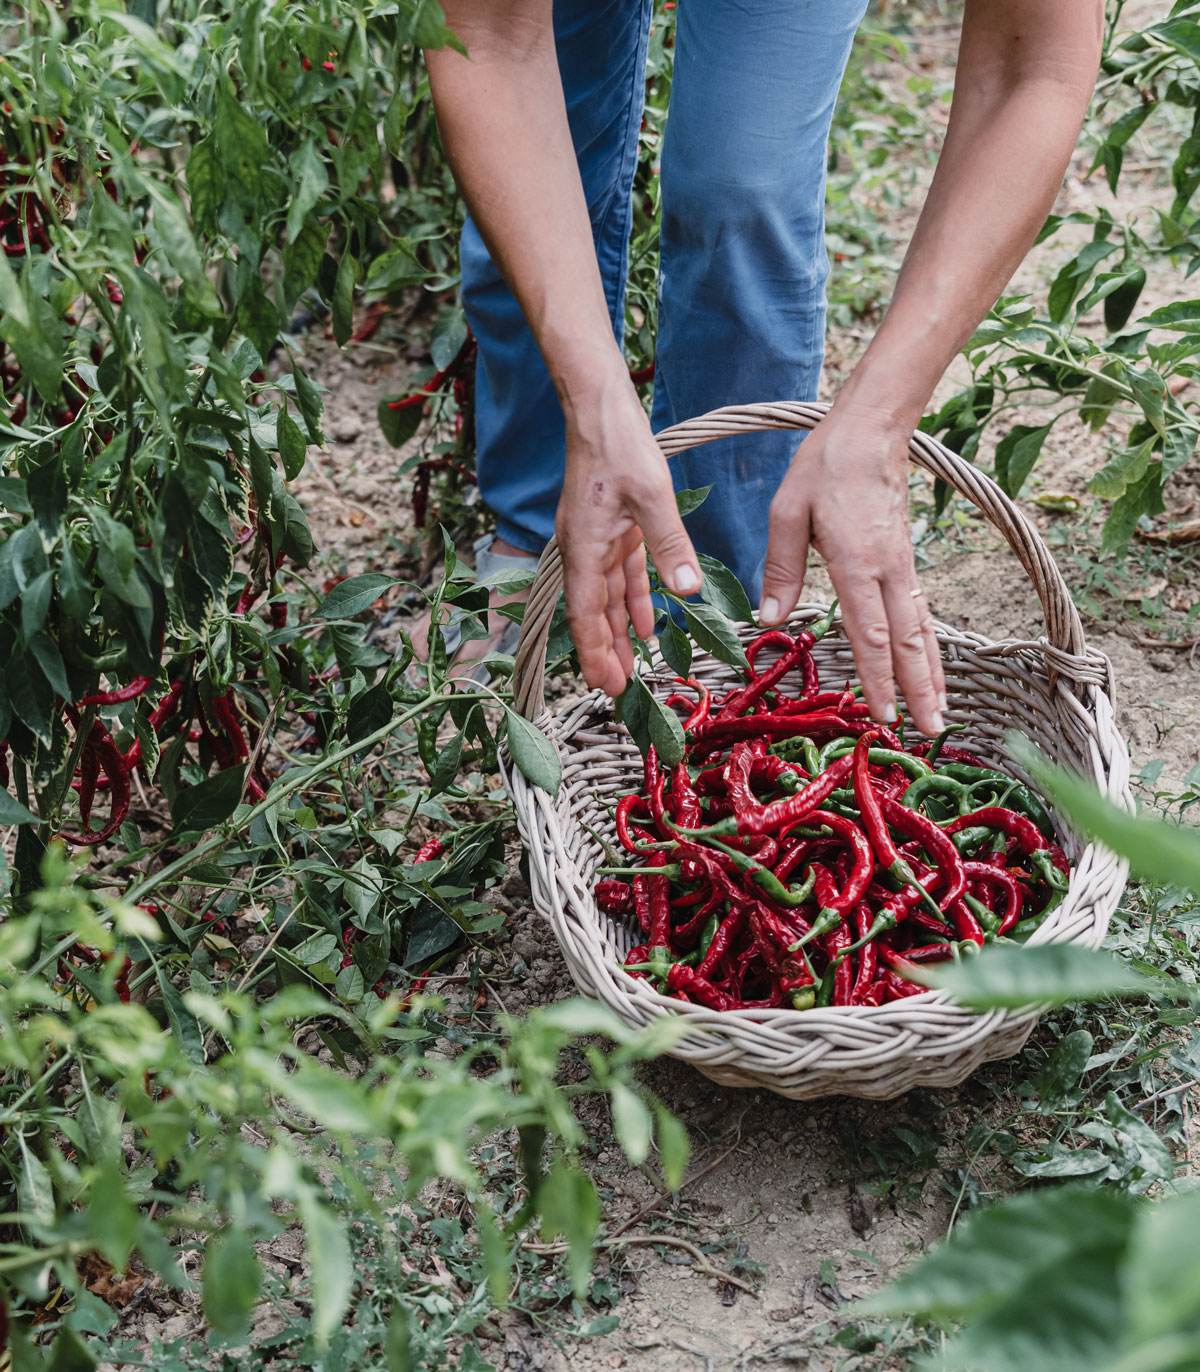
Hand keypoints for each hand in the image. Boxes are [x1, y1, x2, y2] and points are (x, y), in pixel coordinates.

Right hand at [557, 371, 700, 696]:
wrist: (599, 406)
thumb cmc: (618, 444)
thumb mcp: (651, 495)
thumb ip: (669, 544)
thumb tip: (688, 589)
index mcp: (583, 547)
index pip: (587, 614)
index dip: (595, 652)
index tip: (605, 685)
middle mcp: (583, 549)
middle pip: (593, 613)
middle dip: (604, 652)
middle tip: (617, 691)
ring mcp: (595, 539)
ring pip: (607, 597)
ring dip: (619, 631)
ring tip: (631, 667)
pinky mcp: (611, 527)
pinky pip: (622, 573)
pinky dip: (634, 600)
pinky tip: (649, 624)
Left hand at [758, 407, 946, 736]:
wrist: (871, 429)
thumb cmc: (824, 467)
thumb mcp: (787, 512)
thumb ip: (781, 569)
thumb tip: (770, 618)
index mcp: (858, 562)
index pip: (872, 632)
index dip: (879, 677)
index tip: (886, 714)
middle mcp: (889, 570)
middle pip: (909, 641)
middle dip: (921, 690)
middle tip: (931, 733)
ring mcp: (903, 567)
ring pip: (922, 630)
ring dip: (932, 674)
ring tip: (940, 715)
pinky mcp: (905, 562)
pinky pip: (919, 613)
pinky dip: (928, 646)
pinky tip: (930, 669)